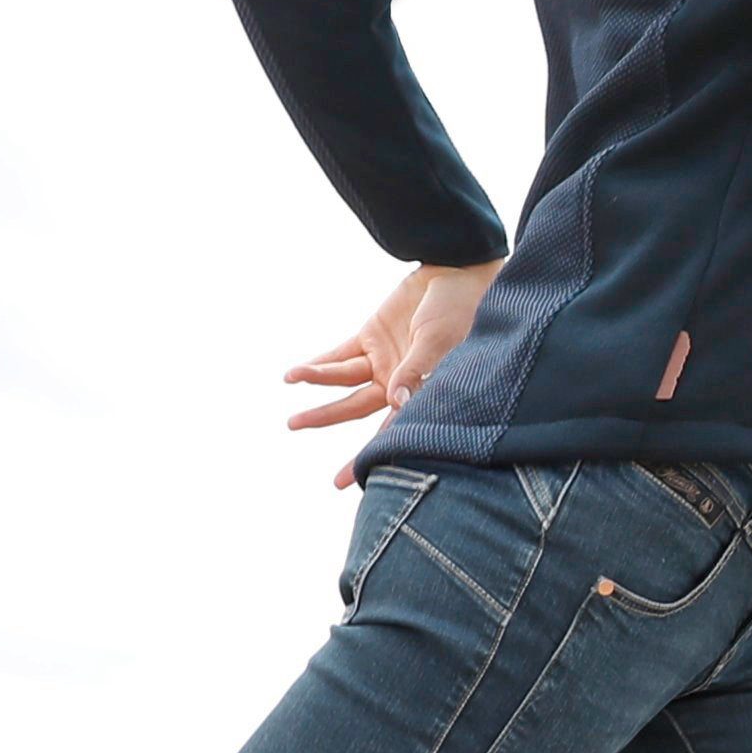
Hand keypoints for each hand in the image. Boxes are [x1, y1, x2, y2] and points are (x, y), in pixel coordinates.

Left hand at [285, 262, 496, 477]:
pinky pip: (340, 354)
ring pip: (342, 380)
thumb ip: (415, 371)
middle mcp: (396, 381)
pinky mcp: (371, 336)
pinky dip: (320, 362)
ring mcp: (382, 359)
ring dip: (316, 380)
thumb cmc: (459, 311)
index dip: (368, 455)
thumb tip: (398, 404)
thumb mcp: (437, 341)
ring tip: (292, 379)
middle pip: (353, 408)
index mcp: (418, 390)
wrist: (456, 271)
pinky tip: (298, 372)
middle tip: (293, 424)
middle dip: (324, 417)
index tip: (346, 481)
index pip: (389, 430)